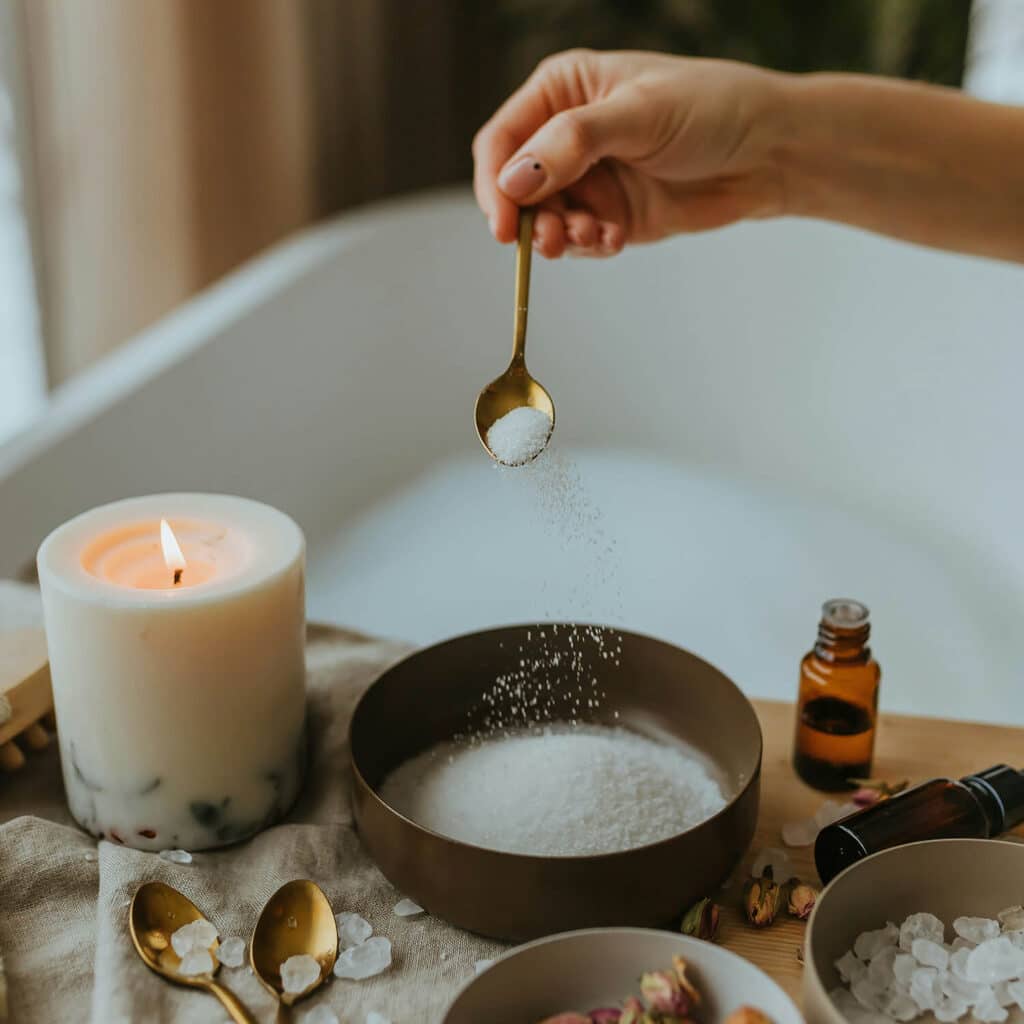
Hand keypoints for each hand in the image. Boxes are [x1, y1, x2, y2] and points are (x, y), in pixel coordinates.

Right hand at [472, 50, 788, 257]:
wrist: (769, 150)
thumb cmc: (710, 108)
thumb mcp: (638, 115)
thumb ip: (572, 144)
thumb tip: (514, 181)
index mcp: (561, 91)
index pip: (503, 141)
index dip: (496, 183)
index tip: (504, 224)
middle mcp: (565, 136)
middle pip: (518, 189)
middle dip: (532, 219)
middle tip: (553, 241)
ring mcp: (588, 179)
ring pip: (546, 220)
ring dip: (562, 237)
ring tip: (595, 236)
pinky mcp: (611, 215)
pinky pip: (580, 241)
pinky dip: (591, 246)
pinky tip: (617, 238)